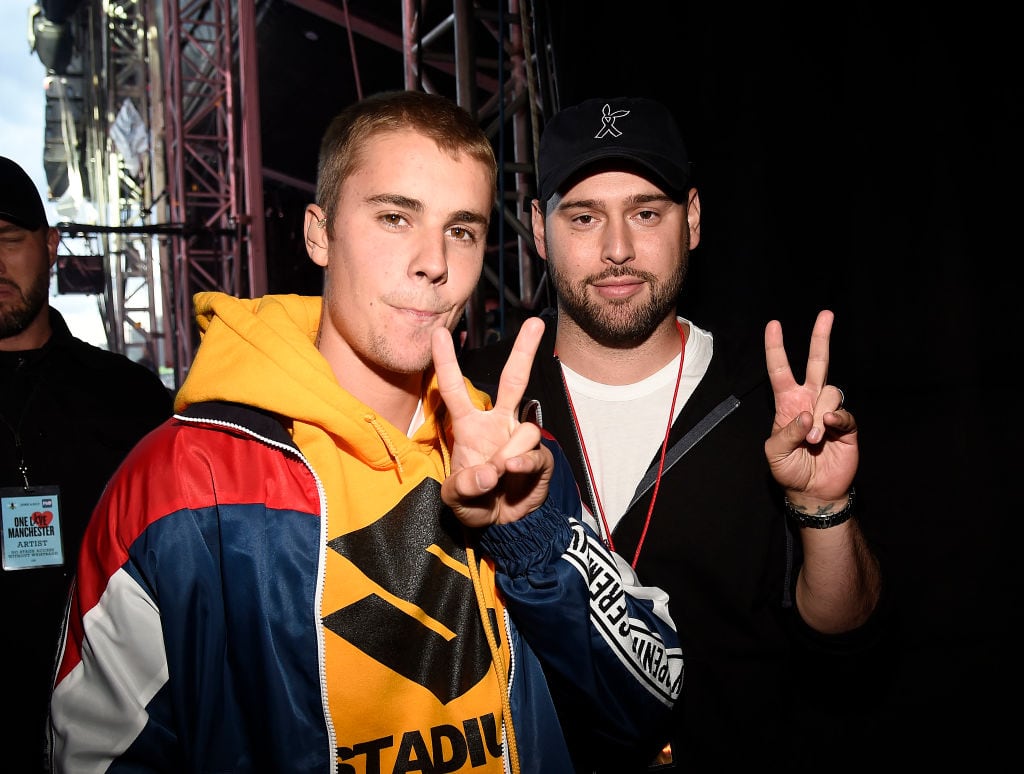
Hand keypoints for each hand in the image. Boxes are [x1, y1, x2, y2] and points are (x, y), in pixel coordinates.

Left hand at [432, 317, 553, 526]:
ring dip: (508, 453)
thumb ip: (464, 486)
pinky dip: (522, 462)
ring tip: (498, 476)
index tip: (438, 332)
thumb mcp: (455, 499)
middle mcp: (497, 424)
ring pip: (524, 428)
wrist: (504, 526)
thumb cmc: (475, 502)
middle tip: (535, 323)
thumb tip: (489, 470)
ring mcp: (519, 439)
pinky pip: (534, 451)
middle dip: (524, 351)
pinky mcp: (539, 457)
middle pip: (512, 381)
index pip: (454, 390)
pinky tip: (513, 471)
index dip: (445, 362)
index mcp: (469, 427)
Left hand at [763, 309, 857, 506]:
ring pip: (830, 392)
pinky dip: (835, 420)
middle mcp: (809, 401)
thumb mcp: (774, 452)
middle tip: (826, 313)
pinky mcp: (847, 425)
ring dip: (820, 415)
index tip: (773, 325)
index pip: (780, 370)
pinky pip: (843, 412)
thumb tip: (806, 415)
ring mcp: (829, 411)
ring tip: (813, 440)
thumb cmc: (789, 470)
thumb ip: (786, 431)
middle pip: (818, 362)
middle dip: (821, 337)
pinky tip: (829, 430)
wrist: (813, 490)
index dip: (776, 348)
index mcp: (787, 403)